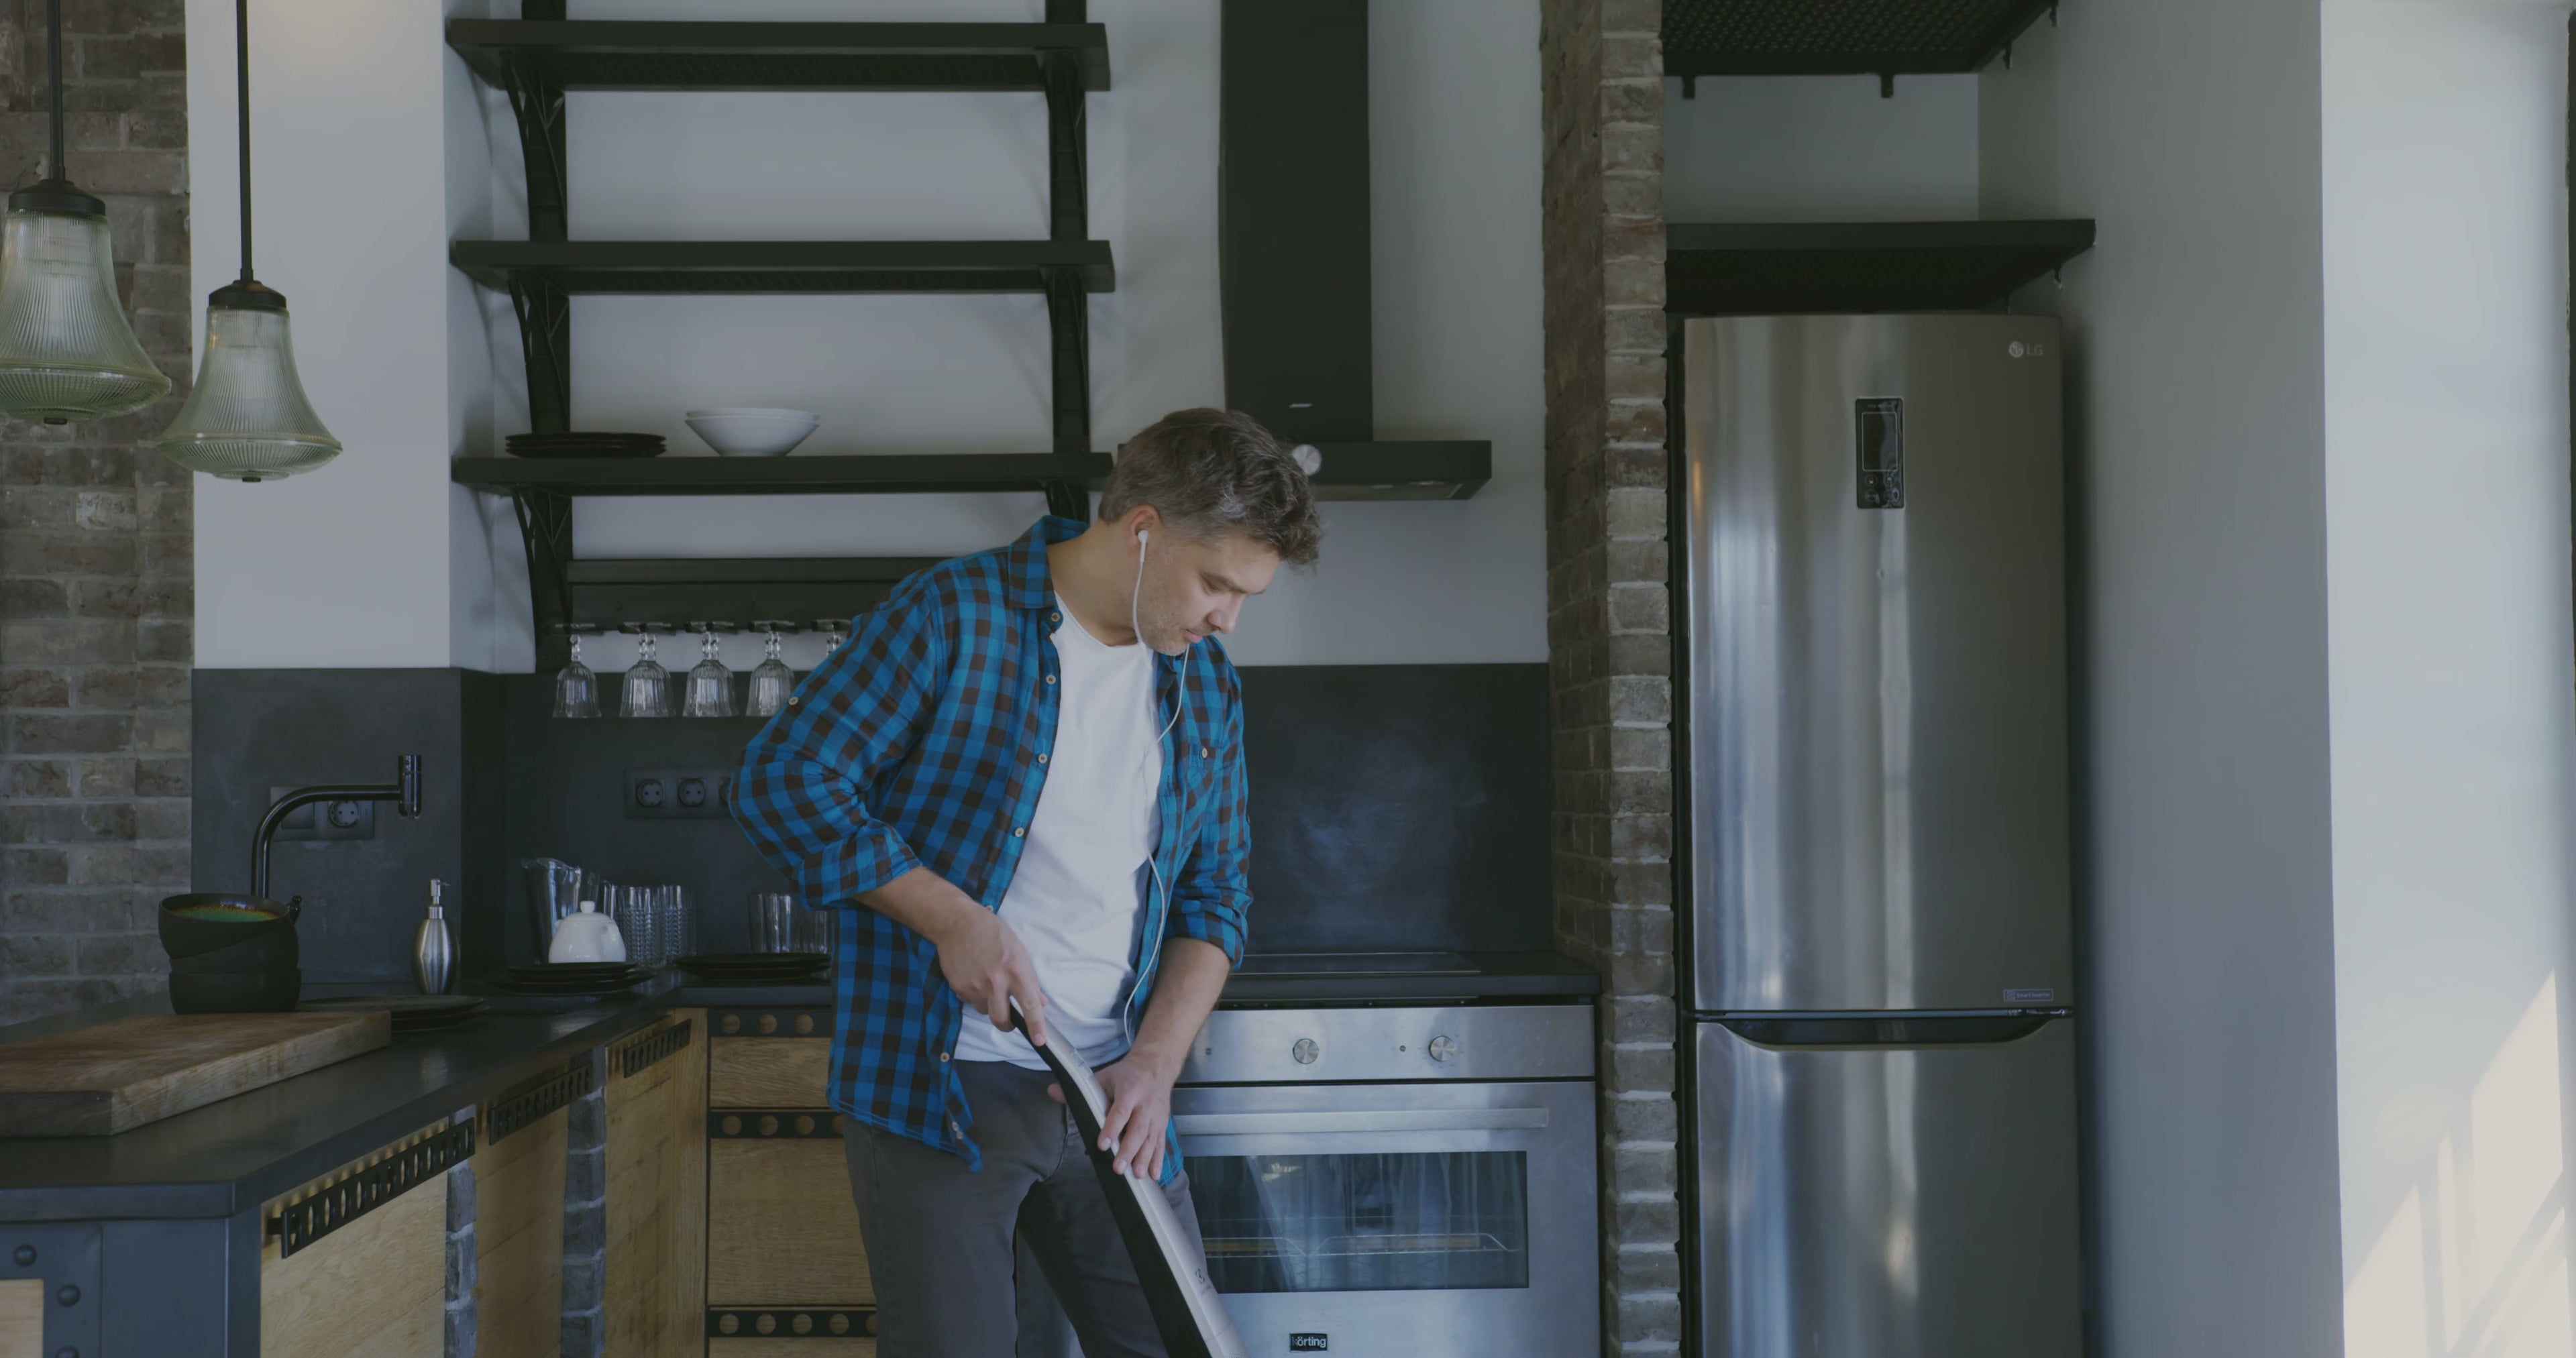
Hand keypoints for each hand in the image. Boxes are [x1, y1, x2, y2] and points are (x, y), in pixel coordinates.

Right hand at [928, 907, 1046, 1045]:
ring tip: (987, 983)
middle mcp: (995, 982)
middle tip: (1008, 1020)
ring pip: (985, 1011)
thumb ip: (1029, 979)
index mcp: (1016, 971)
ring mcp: (975, 986)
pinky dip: (974, 995)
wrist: (958, 923)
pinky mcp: (959, 987)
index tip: (1040, 1040)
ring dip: (988, 1004)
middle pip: (1001, 1019)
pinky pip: (970, 1001)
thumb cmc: (993, 933)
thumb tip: (1041, 1002)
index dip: (1036, 1025)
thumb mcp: (1018, 951)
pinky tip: (973, 977)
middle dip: (1006, 1025)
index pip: (1030, 1004)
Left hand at [1065, 1046, 1180, 1179]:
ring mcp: (1156, 1115)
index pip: (1120, 1111)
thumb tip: (1053, 1091)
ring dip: (1145, 1158)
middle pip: (1138, 1129)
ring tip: (1137, 1175)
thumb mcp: (1104, 1076)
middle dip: (1128, 1150)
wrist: (1155, 1065)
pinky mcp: (1163, 1123)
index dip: (1112, 1128)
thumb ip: (1081, 1089)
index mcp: (1130, 1090)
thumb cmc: (1127, 1074)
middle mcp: (1145, 1104)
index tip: (1102, 1144)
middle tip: (1118, 1168)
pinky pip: (1161, 1143)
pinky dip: (1158, 1160)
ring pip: (1151, 1139)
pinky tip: (1154, 1175)